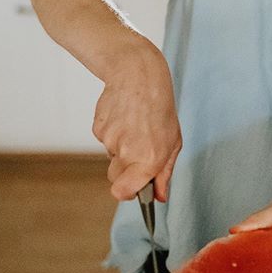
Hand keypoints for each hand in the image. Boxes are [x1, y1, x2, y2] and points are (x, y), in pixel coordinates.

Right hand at [91, 43, 181, 201]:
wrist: (138, 75)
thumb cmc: (160, 108)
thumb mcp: (173, 141)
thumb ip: (165, 172)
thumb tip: (160, 197)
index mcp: (149, 159)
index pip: (123, 192)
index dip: (126, 192)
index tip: (132, 187)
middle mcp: (128, 152)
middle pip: (115, 177)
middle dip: (124, 168)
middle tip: (139, 146)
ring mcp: (110, 139)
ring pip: (111, 155)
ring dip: (121, 145)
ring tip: (135, 124)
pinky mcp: (98, 127)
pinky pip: (104, 139)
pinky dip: (113, 131)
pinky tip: (124, 116)